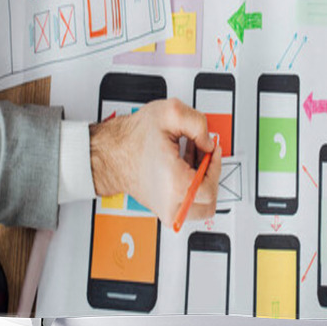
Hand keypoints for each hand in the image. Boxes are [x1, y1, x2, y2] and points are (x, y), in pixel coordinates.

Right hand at [89, 98, 221, 224]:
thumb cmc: (134, 138)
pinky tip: (185, 164)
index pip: (210, 187)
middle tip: (203, 153)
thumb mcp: (171, 113)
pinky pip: (190, 204)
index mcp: (175, 185)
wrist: (111, 153)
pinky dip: (193, 185)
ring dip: (203, 180)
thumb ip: (199, 124)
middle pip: (209, 201)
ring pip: (202, 206)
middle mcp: (171, 205)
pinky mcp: (164, 210)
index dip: (215, 165)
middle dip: (210, 173)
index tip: (211, 150)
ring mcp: (167, 212)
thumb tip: (209, 143)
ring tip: (193, 159)